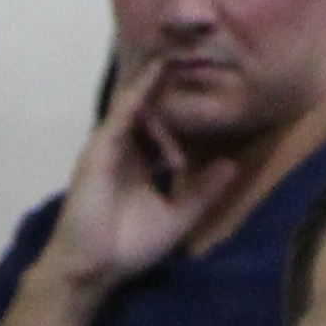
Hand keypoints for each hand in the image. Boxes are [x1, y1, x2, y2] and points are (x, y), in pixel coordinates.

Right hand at [43, 58, 217, 294]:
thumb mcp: (178, 217)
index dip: (177, 111)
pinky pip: (119, 118)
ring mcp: (108, 151)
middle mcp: (124, 154)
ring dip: (154, 86)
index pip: (162, 132)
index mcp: (140, 169)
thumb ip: (203, 191)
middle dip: (164, 88)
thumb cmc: (128, 248)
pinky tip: (152, 77)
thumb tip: (231, 164)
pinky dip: (136, 96)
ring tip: (171, 58)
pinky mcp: (98, 152)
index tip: (198, 85)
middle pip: (147, 114)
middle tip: (185, 56)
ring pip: (134, 110)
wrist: (94, 269)